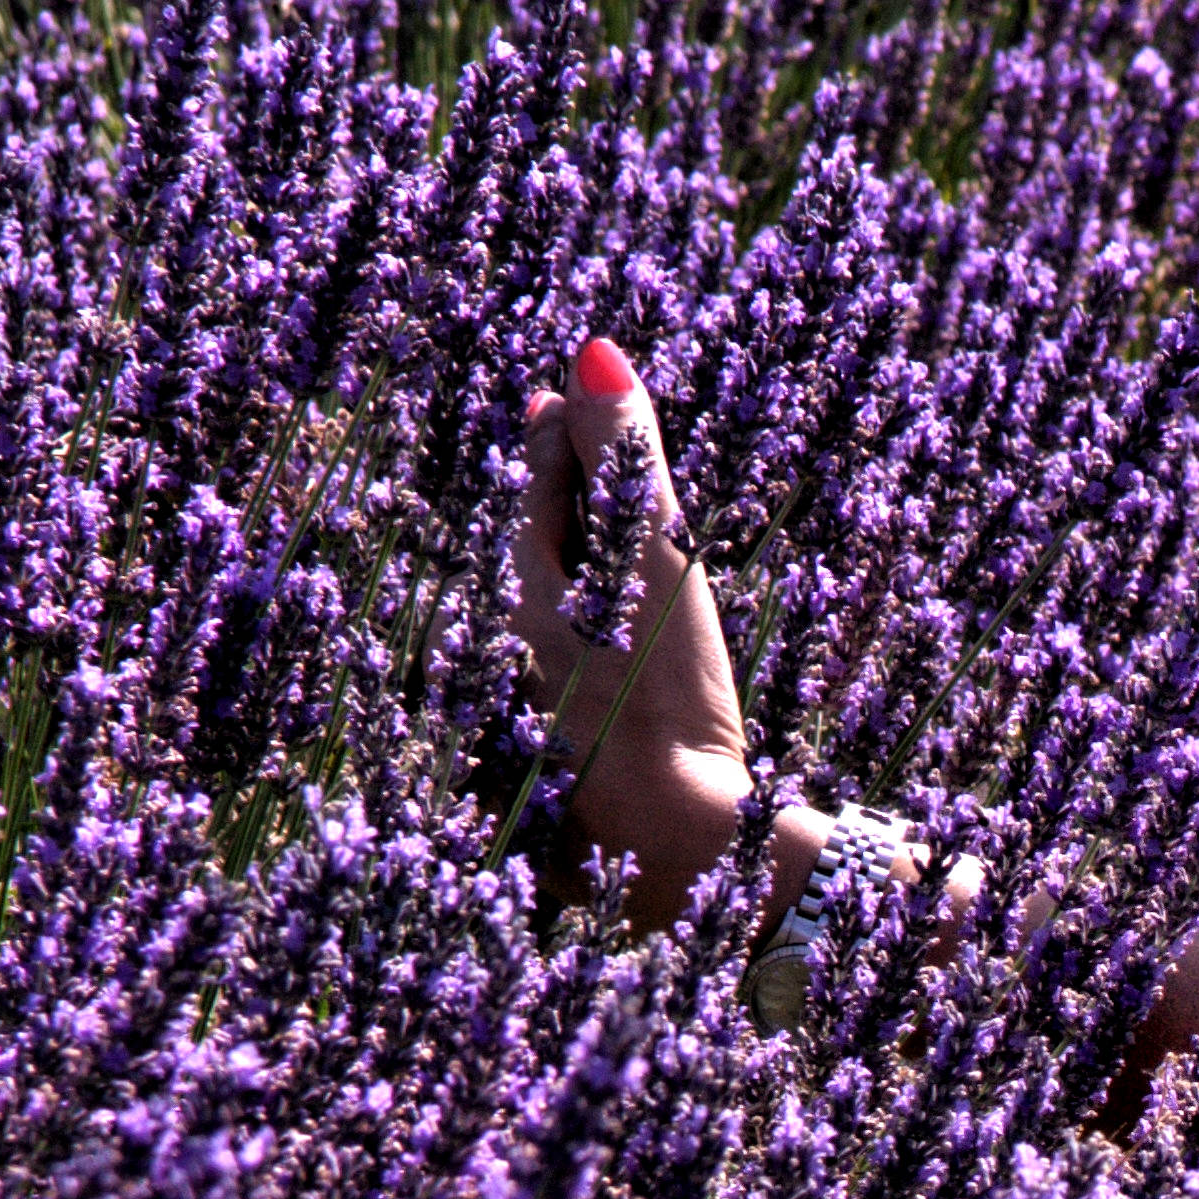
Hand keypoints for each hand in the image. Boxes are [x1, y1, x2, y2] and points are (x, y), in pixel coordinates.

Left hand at [516, 339, 818, 937]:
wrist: (677, 847)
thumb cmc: (662, 703)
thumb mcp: (651, 569)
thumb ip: (625, 463)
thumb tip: (592, 352)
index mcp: (531, 598)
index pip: (540, 495)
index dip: (557, 442)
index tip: (558, 401)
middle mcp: (521, 651)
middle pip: (539, 556)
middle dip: (556, 504)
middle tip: (563, 450)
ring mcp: (545, 714)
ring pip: (554, 618)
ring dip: (573, 572)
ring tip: (592, 543)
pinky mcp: (577, 767)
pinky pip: (578, 678)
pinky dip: (597, 641)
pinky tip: (617, 656)